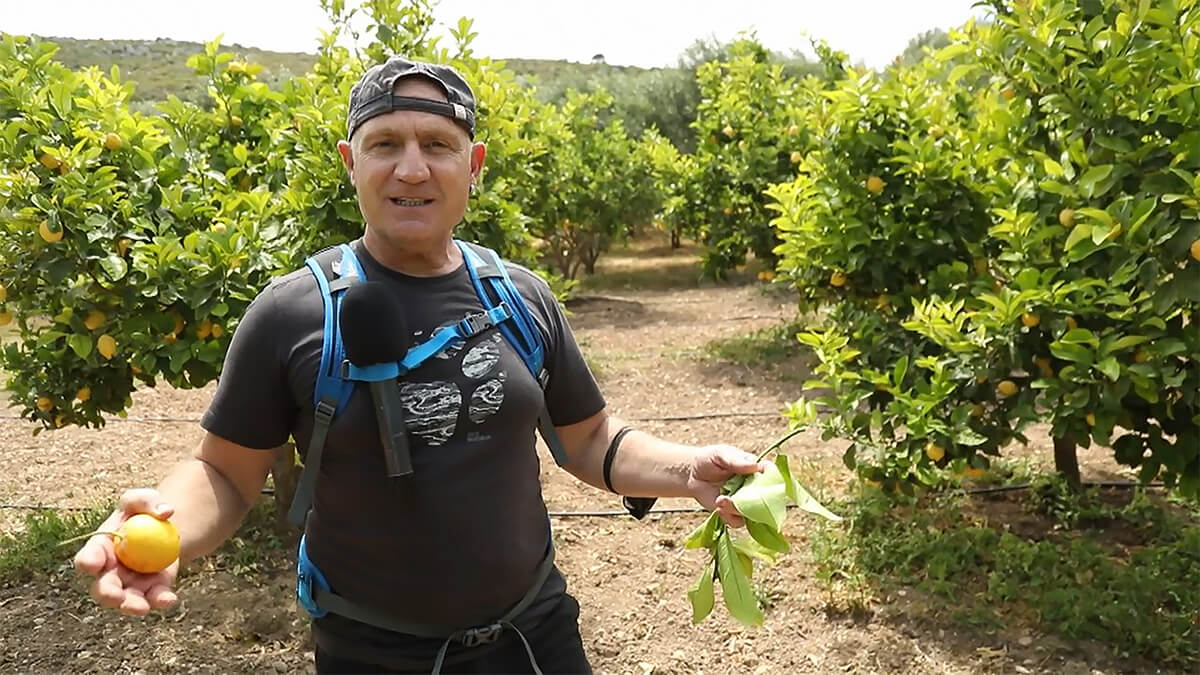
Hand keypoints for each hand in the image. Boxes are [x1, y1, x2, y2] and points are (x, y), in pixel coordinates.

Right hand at [73, 488, 179, 615]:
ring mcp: (129, 584)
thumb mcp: (143, 499)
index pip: (88, 558)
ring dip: (132, 606)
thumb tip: (165, 512)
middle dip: (106, 594)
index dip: (88, 562)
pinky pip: (154, 598)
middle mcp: (110, 571)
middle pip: (103, 587)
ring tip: (141, 608)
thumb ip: (147, 500)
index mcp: (100, 549)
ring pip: (126, 600)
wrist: (163, 528)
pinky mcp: (151, 588)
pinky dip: (161, 600)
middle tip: (115, 597)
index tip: (93, 564)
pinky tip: (169, 599)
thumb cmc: (143, 512)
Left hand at [686, 445, 767, 527]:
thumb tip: (755, 465)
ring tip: (721, 500)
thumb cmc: (709, 460)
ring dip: (736, 509)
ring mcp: (745, 501)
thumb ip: (736, 460)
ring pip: (752, 513)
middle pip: (766, 498)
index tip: (763, 480)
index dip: (773, 479)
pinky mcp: (733, 513)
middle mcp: (753, 487)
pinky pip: (738, 522)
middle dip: (754, 501)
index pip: (771, 474)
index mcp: (755, 469)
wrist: (692, 474)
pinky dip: (729, 517)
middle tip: (737, 497)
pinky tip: (718, 507)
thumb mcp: (721, 454)